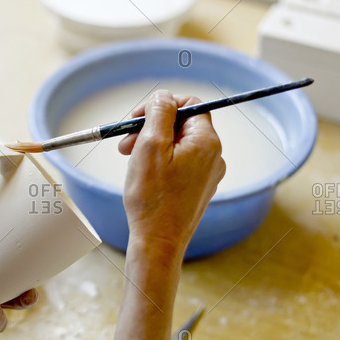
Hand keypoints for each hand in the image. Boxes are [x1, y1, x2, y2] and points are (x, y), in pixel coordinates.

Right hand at [119, 90, 225, 253]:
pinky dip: (160, 162)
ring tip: (130, 159)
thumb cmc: (152, 198)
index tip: (137, 118)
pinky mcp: (198, 189)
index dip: (161, 106)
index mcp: (206, 142)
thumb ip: (159, 113)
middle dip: (151, 127)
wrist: (158, 242)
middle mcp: (213, 156)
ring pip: (178, 144)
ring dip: (152, 145)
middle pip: (182, 125)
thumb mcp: (149, 146)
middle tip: (125, 142)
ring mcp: (207, 174)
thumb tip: (164, 96)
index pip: (189, 104)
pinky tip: (143, 175)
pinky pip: (180, 163)